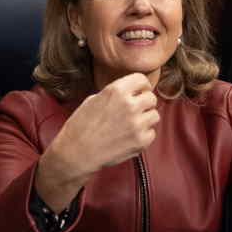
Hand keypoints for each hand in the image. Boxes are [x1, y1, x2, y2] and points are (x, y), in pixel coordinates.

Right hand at [36, 72, 158, 210]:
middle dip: (144, 103)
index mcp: (116, 91)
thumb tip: (130, 93)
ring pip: (154, 116)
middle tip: (135, 111)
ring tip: (131, 125)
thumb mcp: (93, 100)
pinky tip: (129, 137)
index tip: (139, 91)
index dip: (141, 86)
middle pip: (151, 98)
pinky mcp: (140, 141)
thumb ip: (114, 94)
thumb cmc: (81, 126)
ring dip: (145, 119)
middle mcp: (129, 105)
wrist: (77, 152)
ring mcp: (137, 124)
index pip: (141, 79)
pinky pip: (151, 133)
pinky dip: (143, 136)